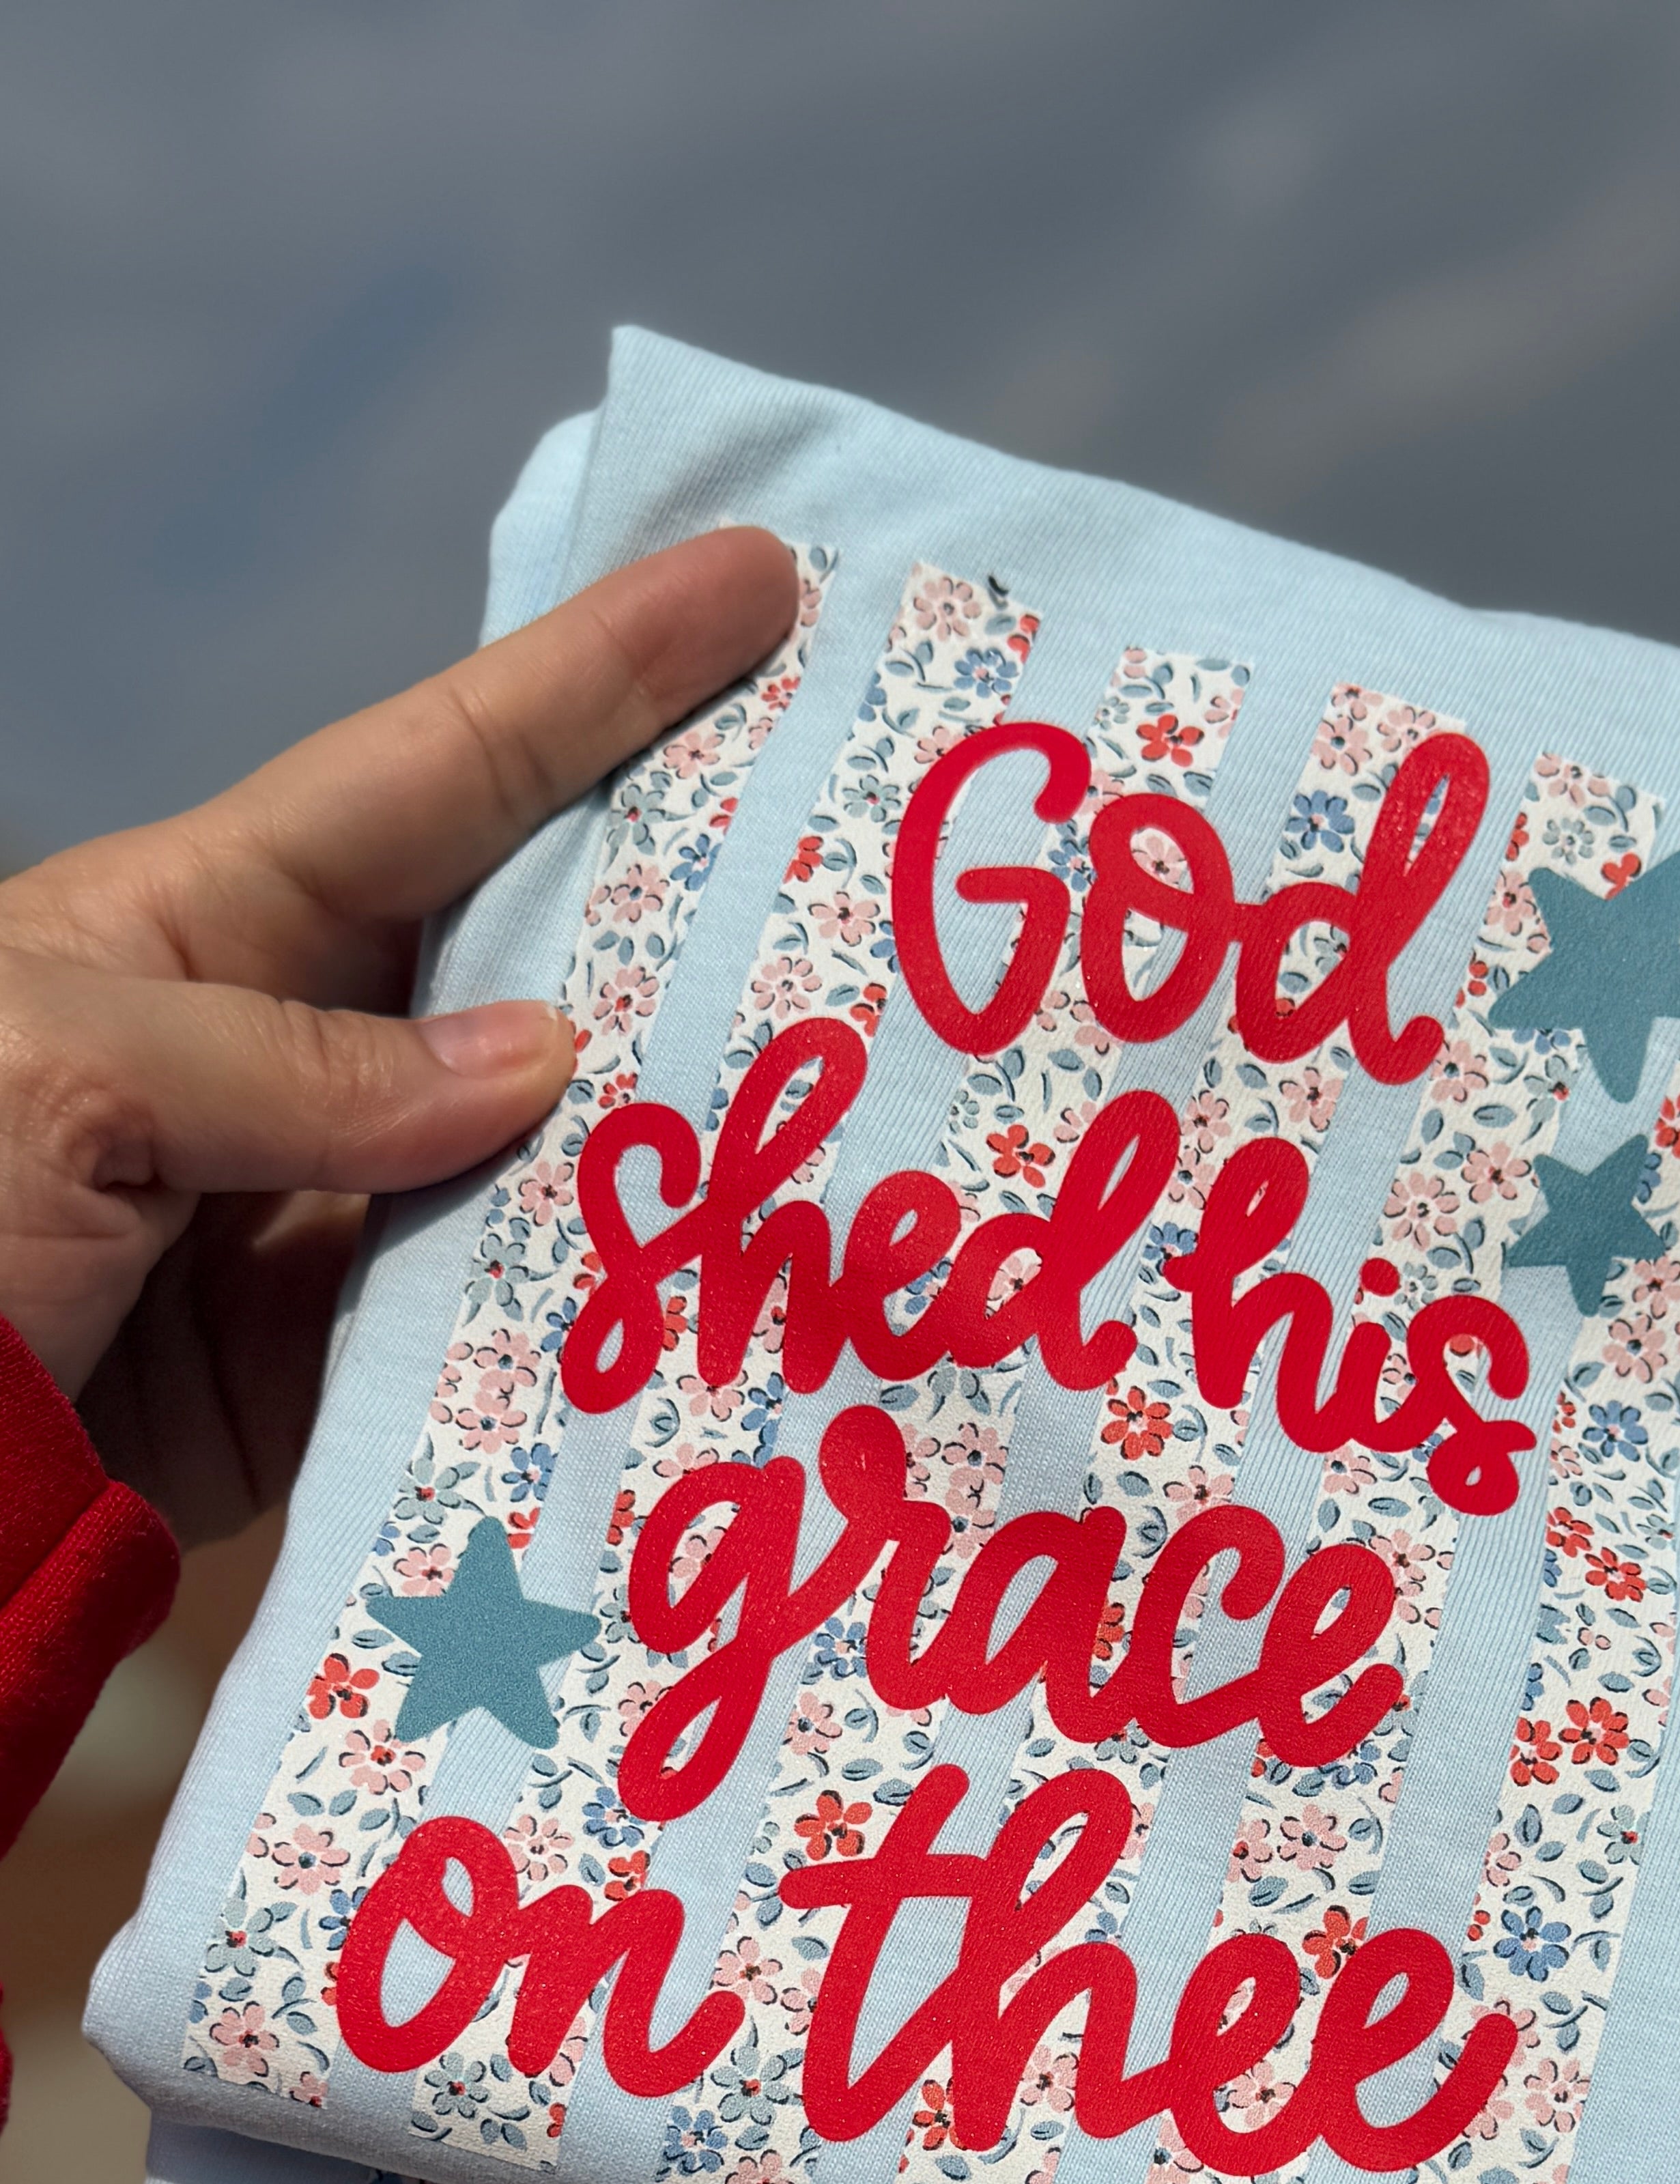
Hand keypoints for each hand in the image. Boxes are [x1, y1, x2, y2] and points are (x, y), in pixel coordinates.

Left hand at [0, 526, 800, 1541]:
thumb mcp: (64, 1082)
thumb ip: (303, 1067)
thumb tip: (542, 1063)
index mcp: (201, 926)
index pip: (436, 773)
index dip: (596, 679)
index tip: (750, 585)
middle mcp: (289, 1051)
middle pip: (526, 947)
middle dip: (685, 887)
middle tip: (860, 825)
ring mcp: (325, 1211)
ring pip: (546, 1142)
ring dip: (676, 1118)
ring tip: (852, 1066)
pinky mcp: (339, 1362)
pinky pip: (505, 1313)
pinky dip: (605, 1300)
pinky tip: (726, 1268)